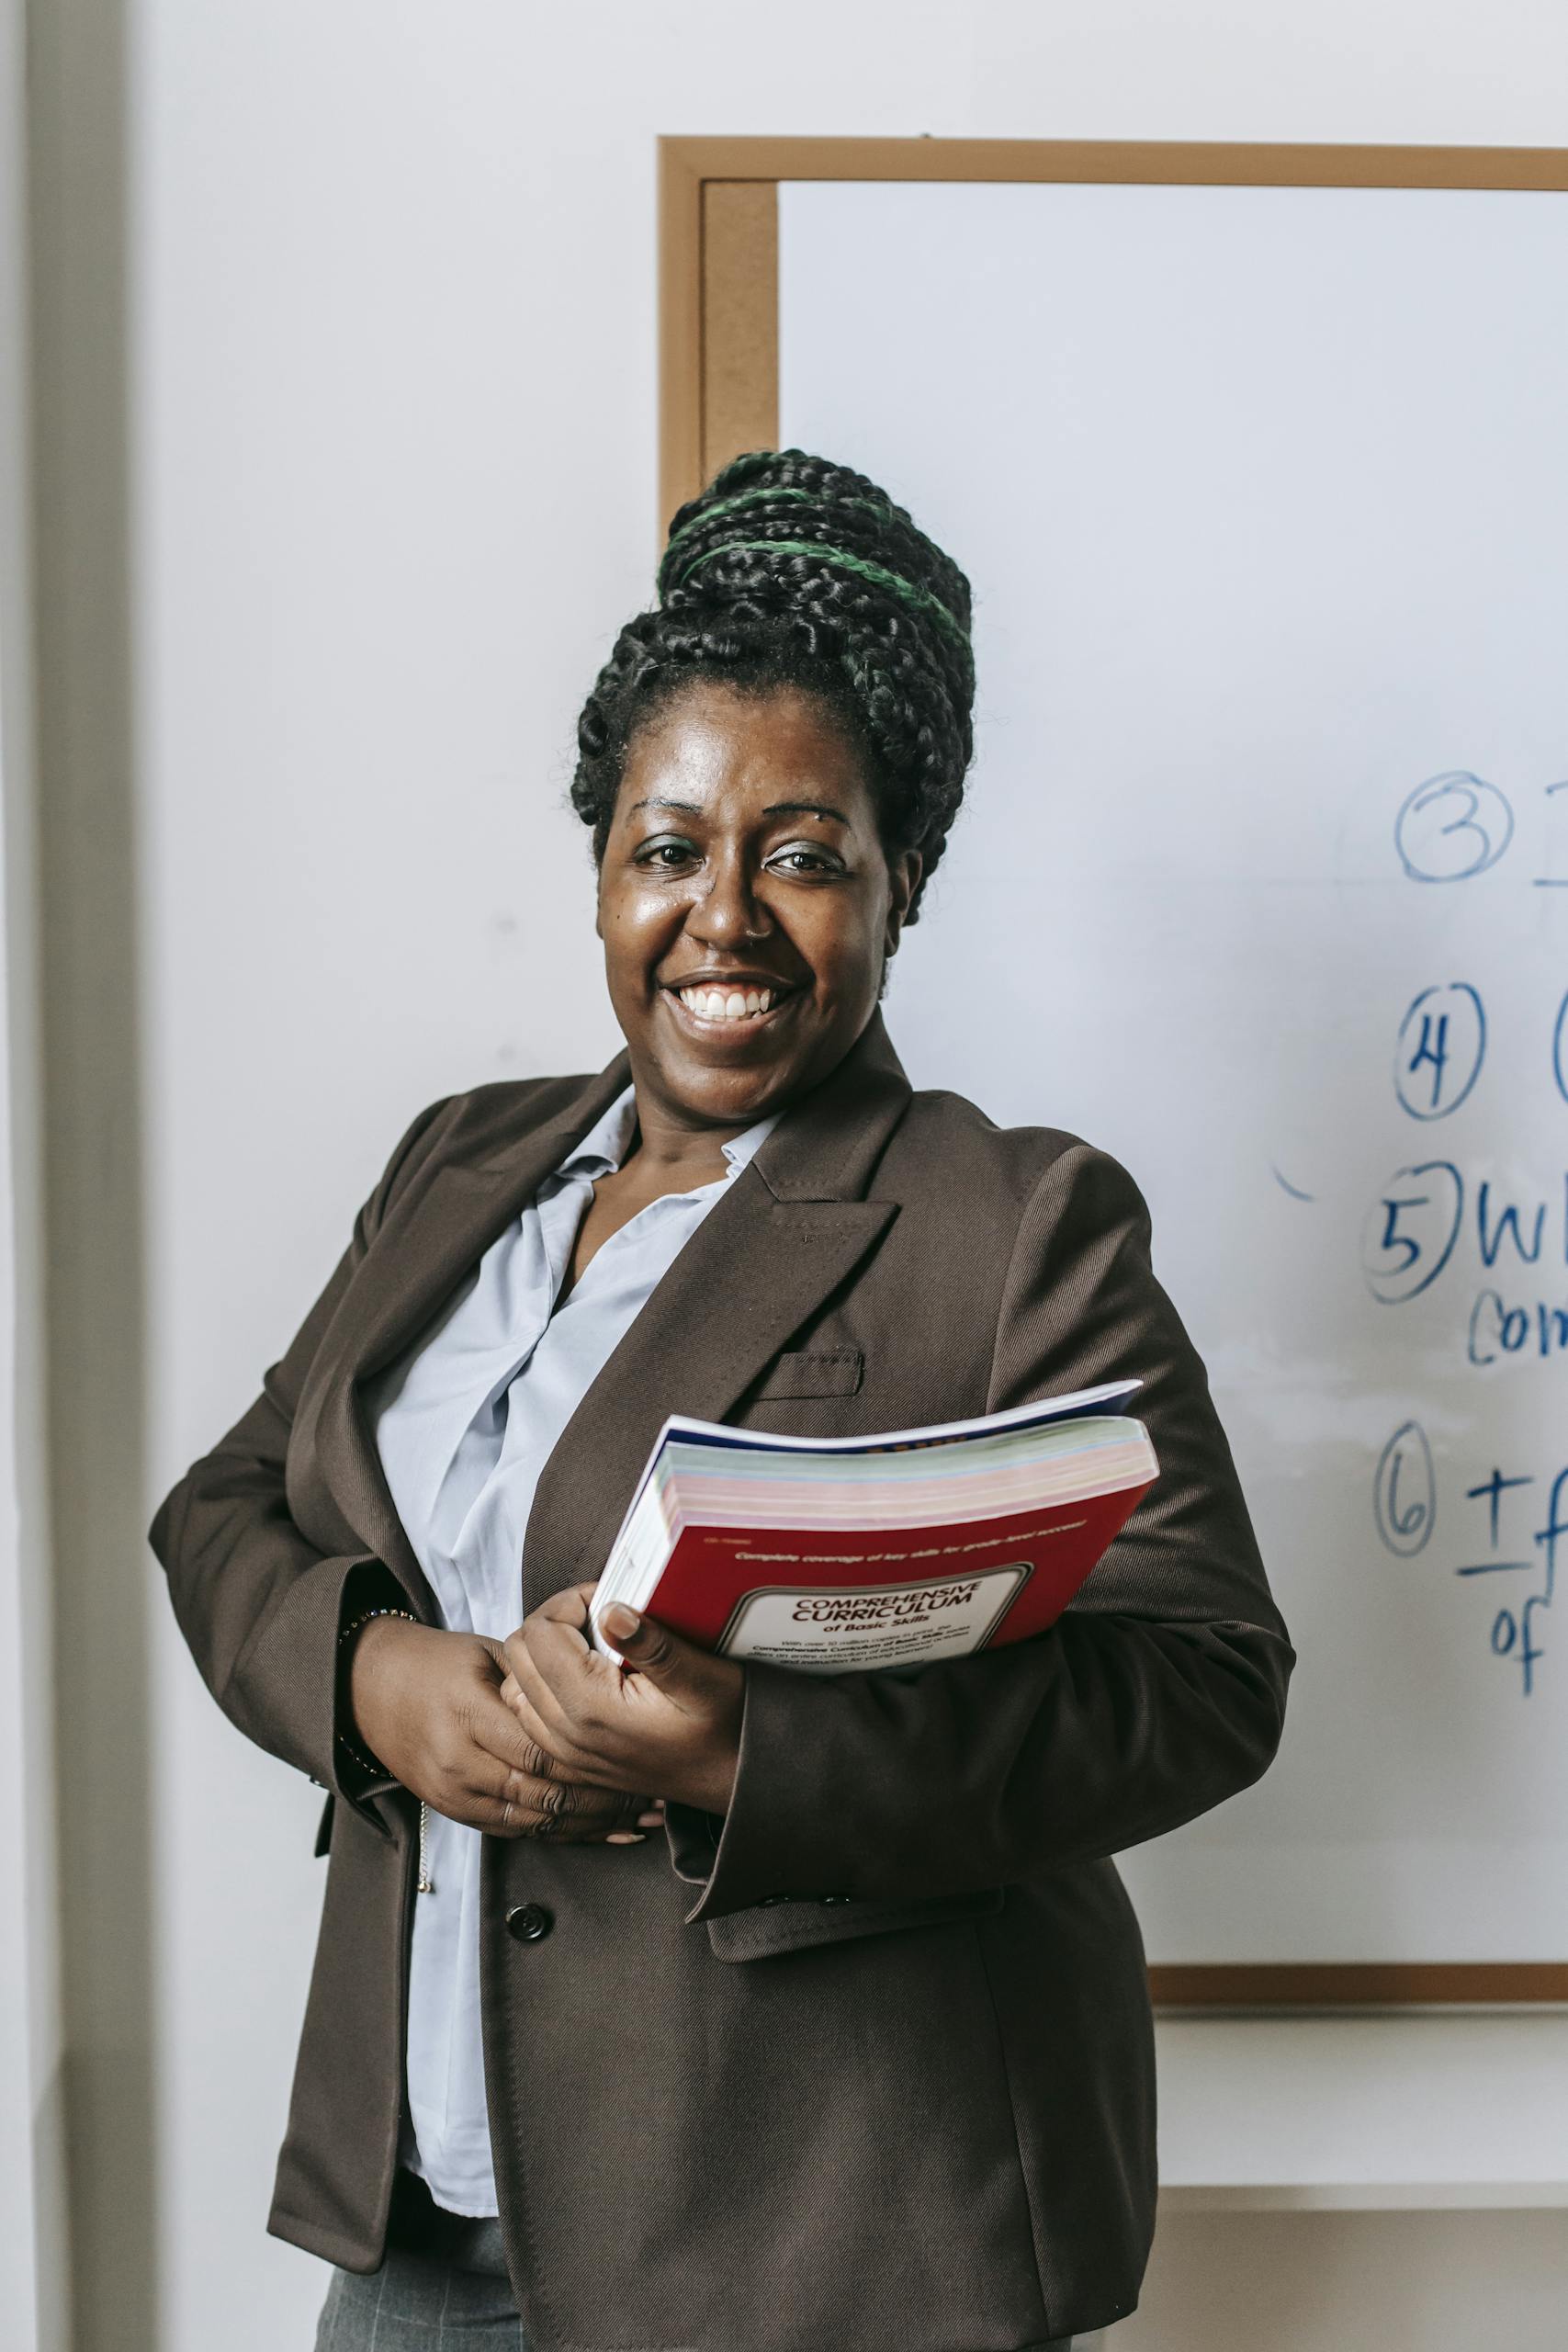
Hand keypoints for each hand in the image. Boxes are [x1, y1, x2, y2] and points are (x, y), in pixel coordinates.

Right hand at [348, 1615, 659, 1841]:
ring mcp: (454, 1794)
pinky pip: (516, 1831)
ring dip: (590, 1826)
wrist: (370, 1691)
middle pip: (543, 1793)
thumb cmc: (439, 1663)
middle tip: (653, 1800)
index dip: (593, 1764)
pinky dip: (561, 1834)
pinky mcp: (454, 1811)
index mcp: (469, 1714)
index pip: (540, 1749)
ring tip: (640, 1822)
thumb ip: (539, 1675)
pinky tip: (601, 1833)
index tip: (639, 1764)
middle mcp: (459, 1762)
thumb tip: (603, 1672)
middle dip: (603, 1802)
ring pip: (534, 1821)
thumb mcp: (488, 1653)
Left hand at [500, 1583, 743, 1815]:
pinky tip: (583, 1675)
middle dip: (553, 1622)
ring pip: (516, 1683)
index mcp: (593, 1709)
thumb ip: (653, 1644)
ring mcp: (565, 1752)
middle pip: (519, 1653)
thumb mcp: (703, 1677)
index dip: (570, 1602)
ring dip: (543, 1653)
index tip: (607, 1599)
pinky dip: (543, 1684)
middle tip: (598, 1616)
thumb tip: (610, 1609)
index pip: (540, 1633)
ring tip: (590, 1644)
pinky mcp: (570, 1760)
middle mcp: (567, 1734)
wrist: (735, 1781)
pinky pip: (528, 1712)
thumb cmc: (726, 1728)